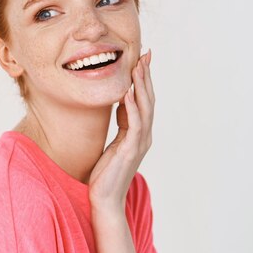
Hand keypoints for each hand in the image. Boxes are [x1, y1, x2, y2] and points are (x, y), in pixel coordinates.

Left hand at [88, 49, 154, 212]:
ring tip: (138, 67)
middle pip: (148, 100)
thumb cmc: (106, 172)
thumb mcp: (113, 142)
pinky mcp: (130, 150)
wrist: (105, 198)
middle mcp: (143, 136)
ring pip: (145, 109)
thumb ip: (121, 123)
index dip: (144, 80)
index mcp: (138, 133)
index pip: (144, 100)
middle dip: (146, 76)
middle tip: (145, 54)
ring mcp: (139, 143)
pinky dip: (132, 108)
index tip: (141, 59)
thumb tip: (122, 102)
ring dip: (142, 87)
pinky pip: (133, 125)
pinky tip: (128, 94)